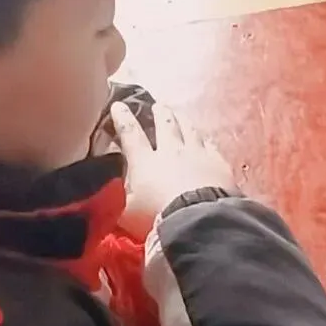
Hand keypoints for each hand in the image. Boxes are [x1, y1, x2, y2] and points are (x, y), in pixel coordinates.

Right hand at [112, 102, 237, 238]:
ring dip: (182, 120)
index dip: (123, 118)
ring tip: (179, 114)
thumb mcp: (126, 213)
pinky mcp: (218, 163)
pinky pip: (210, 146)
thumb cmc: (156, 217)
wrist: (198, 220)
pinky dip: (205, 141)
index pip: (131, 133)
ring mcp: (197, 154)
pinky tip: (206, 140)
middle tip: (158, 105)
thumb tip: (107, 188)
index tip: (118, 105)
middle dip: (160, 113)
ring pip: (189, 130)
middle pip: (165, 125)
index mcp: (145, 161)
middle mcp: (171, 151)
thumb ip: (117, 198)